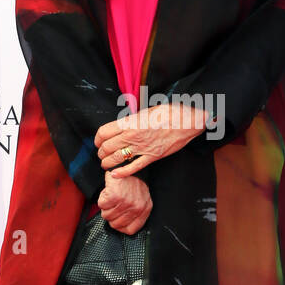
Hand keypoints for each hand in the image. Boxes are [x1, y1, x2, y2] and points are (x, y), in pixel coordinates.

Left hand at [94, 104, 211, 176]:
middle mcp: (133, 136)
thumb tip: (123, 124)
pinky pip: (133, 167)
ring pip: (116, 159)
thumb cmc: (168, 112)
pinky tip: (115, 174)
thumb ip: (132, 120)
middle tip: (101, 154)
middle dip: (101, 152)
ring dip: (107, 162)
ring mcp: (142, 148)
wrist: (187, 121)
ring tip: (106, 163)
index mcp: (130, 122)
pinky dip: (122, 172)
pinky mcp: (152, 157)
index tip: (98, 141)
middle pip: (107, 147)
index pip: (104, 133)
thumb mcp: (146, 111)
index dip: (97, 139)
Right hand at [98, 171, 151, 233]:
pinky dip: (102, 198)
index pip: (131, 230)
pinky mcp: (114, 196)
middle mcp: (136, 208)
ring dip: (106, 206)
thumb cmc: (132, 180)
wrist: (127, 163)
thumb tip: (123, 226)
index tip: (117, 220)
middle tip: (114, 204)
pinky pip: (101, 205)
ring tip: (112, 195)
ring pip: (106, 215)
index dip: (120, 227)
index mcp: (145, 209)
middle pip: (115, 224)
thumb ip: (136, 212)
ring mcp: (126, 203)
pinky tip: (109, 191)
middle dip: (111, 215)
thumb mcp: (141, 198)